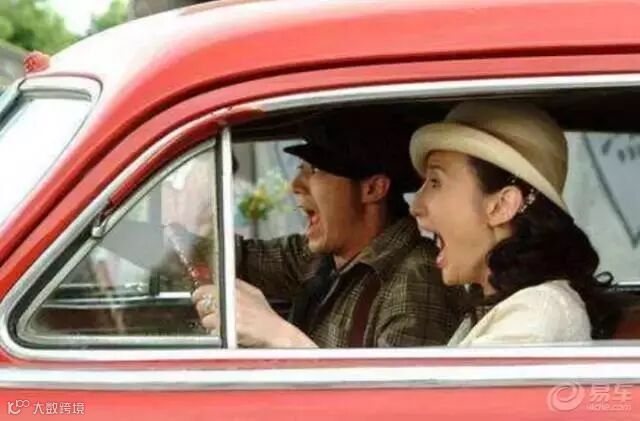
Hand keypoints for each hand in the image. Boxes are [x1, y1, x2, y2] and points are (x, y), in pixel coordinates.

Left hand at [192, 280, 316, 347]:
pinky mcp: (229, 328)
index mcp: (236, 289)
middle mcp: (232, 299)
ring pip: (206, 318)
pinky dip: (216, 333)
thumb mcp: (255, 294)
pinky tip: (226, 332)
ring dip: (210, 323)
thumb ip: (238, 286)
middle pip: (203, 302)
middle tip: (209, 314)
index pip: (207, 287)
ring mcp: (230, 314)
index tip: (197, 297)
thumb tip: (222, 281)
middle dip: (203, 309)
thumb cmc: (266, 317)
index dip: (199, 294)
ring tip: (221, 325)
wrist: (276, 332)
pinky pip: (213, 330)